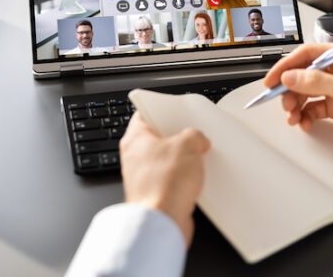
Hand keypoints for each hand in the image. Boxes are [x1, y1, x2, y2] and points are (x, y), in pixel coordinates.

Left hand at [119, 114, 210, 245]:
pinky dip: (182, 179)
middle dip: (178, 138)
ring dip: (183, 160)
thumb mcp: (188, 144)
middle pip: (158, 138)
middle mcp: (134, 157)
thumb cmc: (164, 184)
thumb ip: (195, 135)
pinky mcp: (154, 194)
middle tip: (193, 136)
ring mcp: (143, 177)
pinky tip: (195, 179)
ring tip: (197, 159)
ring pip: (166, 160)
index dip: (161, 110)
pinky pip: (170, 179)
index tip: (175, 110)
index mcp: (135, 139)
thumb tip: (198, 140)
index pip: (144, 114)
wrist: (162, 221)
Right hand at [263, 44, 332, 154]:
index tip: (272, 79)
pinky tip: (305, 123)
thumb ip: (316, 82)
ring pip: (306, 93)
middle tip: (283, 103)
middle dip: (290, 90)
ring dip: (296, 105)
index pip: (307, 54)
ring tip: (293, 116)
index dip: (287, 66)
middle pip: (303, 74)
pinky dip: (306, 116)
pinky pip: (314, 108)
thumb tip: (291, 76)